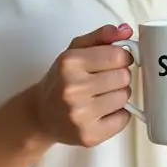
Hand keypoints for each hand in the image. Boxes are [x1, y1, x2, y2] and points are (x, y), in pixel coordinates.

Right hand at [29, 23, 135, 147]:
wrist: (40, 115)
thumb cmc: (61, 79)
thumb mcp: (75, 50)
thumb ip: (102, 36)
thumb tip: (126, 30)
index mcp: (70, 63)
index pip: (118, 55)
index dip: (121, 57)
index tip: (114, 61)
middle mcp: (73, 89)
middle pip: (124, 77)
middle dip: (119, 76)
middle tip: (104, 80)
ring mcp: (80, 115)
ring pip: (125, 97)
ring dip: (118, 95)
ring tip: (100, 96)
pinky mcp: (89, 136)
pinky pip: (123, 119)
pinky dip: (118, 115)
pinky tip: (101, 111)